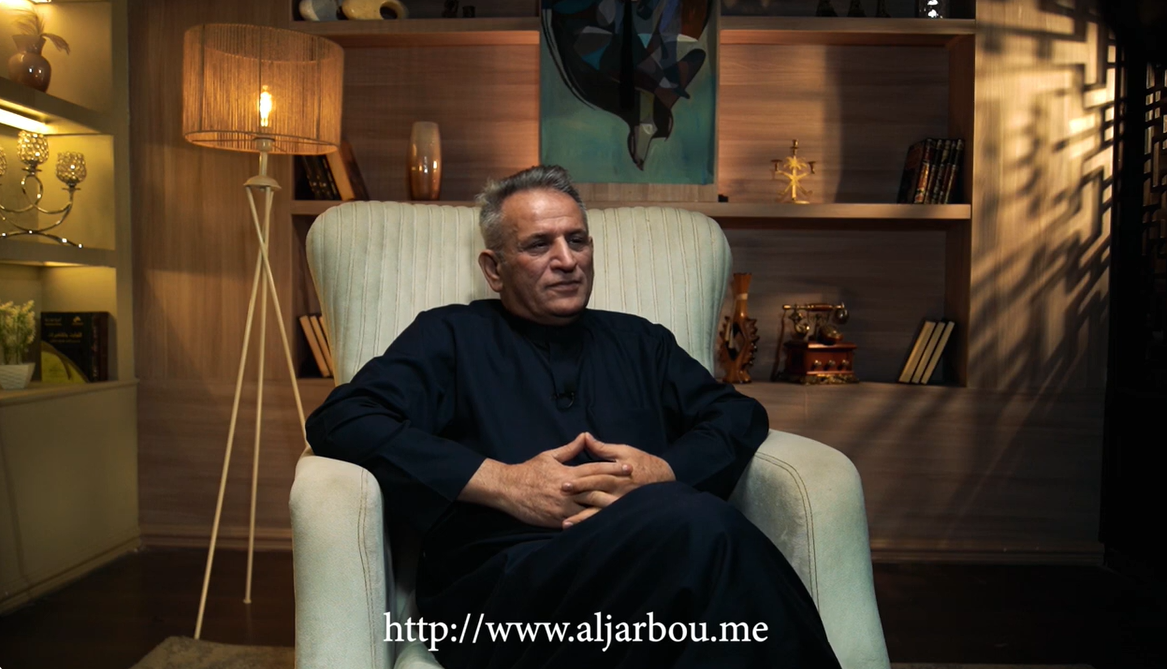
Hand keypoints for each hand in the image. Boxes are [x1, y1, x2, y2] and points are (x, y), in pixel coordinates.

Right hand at [460, 433, 631, 528]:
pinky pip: (578, 523)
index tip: (630, 467)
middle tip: (637, 488)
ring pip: (590, 509)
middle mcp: (568, 491)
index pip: (595, 469)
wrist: (508, 489)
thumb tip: (585, 437)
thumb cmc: (529, 471)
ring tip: (628, 509)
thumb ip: (569, 449)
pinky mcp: (557, 520)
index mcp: (568, 473)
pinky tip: (606, 525)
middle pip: (597, 490)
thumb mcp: (549, 456)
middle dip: (617, 489)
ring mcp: (563, 508)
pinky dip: (592, 523)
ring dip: (609, 509)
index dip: (614, 469)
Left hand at [560, 433, 674, 527]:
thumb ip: (603, 448)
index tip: (562, 484)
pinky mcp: (623, 514)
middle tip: (558, 503)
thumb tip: (585, 437)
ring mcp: (621, 505)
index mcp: (617, 476)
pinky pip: (606, 522)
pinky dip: (593, 527)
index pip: (595, 478)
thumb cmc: (643, 463)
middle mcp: (619, 493)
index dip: (579, 482)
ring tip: (565, 525)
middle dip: (576, 500)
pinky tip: (582, 533)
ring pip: (599, 514)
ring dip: (582, 519)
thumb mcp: (625, 451)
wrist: (665, 480)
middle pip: (594, 497)